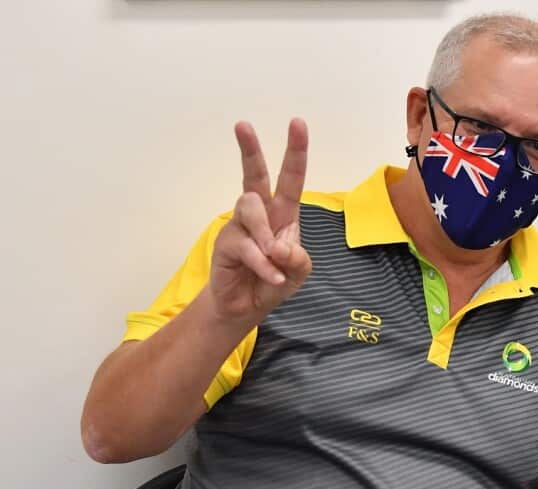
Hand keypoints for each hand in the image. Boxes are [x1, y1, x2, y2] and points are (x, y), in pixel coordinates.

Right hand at [206, 119, 311, 325]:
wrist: (248, 306)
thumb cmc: (275, 280)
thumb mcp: (299, 270)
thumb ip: (297, 257)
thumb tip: (278, 245)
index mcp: (283, 213)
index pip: (290, 178)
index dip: (296, 152)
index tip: (297, 123)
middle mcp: (260, 213)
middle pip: (254, 176)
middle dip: (250, 150)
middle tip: (242, 125)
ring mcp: (240, 226)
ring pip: (252, 210)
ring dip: (267, 237)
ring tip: (275, 261)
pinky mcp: (226, 242)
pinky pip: (247, 246)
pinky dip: (263, 265)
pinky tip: (271, 277)